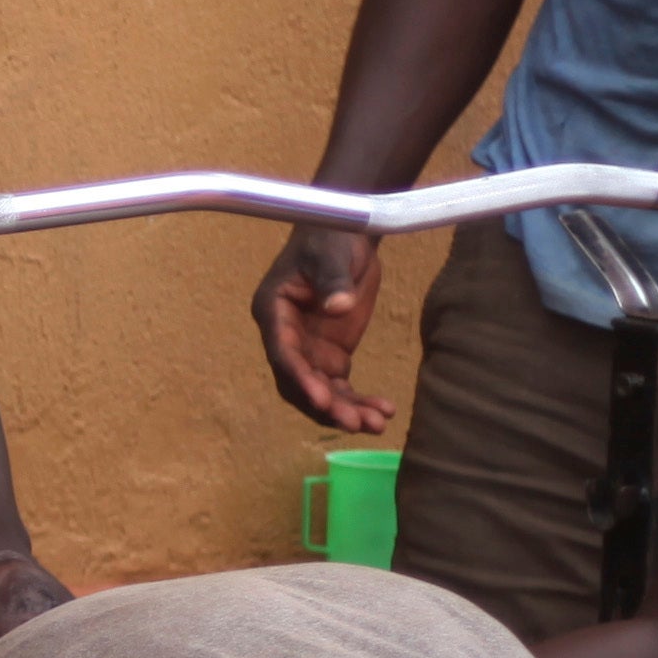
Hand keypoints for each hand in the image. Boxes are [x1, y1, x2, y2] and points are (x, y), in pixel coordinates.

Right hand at [253, 225, 392, 431]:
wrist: (347, 233)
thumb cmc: (332, 234)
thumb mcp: (332, 253)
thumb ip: (333, 280)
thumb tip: (338, 307)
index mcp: (273, 311)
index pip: (282, 353)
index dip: (301, 379)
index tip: (323, 399)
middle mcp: (285, 337)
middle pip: (299, 382)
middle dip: (326, 405)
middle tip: (355, 423)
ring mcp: (308, 349)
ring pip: (321, 391)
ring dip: (346, 410)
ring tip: (378, 424)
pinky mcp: (331, 355)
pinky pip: (341, 387)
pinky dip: (359, 402)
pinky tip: (383, 412)